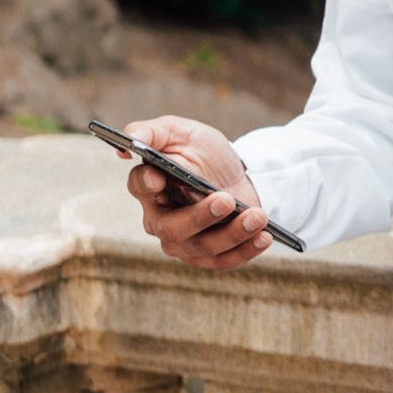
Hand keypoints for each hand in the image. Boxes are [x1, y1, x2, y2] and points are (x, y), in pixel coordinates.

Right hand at [119, 115, 273, 269]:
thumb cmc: (202, 151)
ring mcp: (184, 242)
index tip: (159, 178)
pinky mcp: (209, 256)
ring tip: (258, 216)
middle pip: (171, 228)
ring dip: (232, 234)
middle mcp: (161, 219)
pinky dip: (245, 251)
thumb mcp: (180, 132)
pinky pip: (224, 261)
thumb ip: (152, 132)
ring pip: (202, 247)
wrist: (235, 173)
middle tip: (226, 201)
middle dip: (199, 217)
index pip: (139, 185)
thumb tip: (129, 140)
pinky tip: (263, 237)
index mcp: (149, 186)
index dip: (147, 183)